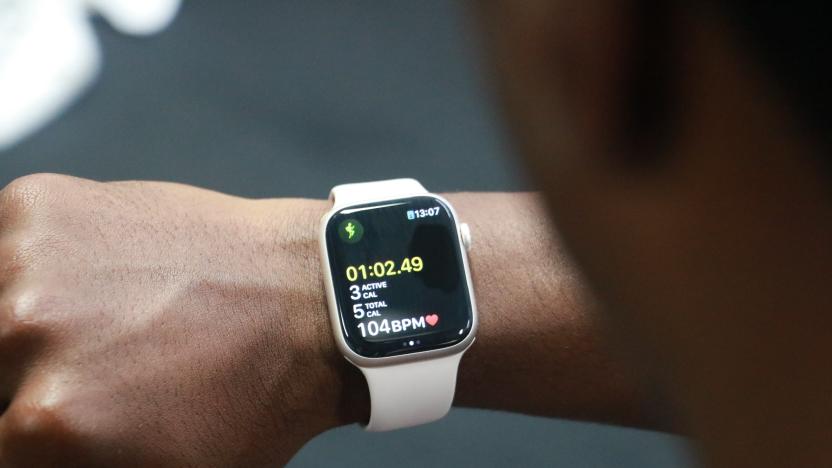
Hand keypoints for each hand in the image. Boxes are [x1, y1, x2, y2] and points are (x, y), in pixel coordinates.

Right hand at [0, 174, 351, 466]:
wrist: (309, 297)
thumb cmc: (254, 394)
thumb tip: (38, 444)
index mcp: (50, 423)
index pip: (3, 444)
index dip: (40, 435)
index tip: (67, 412)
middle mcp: (26, 332)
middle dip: (31, 381)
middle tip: (101, 368)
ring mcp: (31, 258)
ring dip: (30, 324)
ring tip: (103, 322)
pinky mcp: (40, 204)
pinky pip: (6, 245)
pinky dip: (41, 265)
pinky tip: (101, 276)